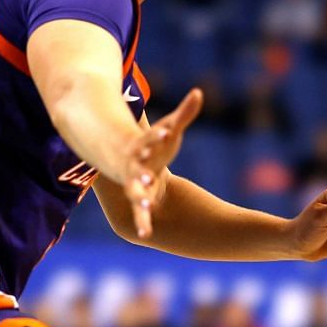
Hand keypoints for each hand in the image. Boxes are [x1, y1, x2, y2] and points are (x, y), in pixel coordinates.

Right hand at [101, 88, 202, 238]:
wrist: (128, 163)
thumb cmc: (155, 146)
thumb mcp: (170, 130)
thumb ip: (184, 114)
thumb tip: (199, 92)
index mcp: (144, 146)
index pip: (151, 140)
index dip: (157, 136)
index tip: (166, 132)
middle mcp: (136, 166)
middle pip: (138, 169)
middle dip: (142, 173)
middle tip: (148, 177)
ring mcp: (135, 184)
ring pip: (135, 194)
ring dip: (140, 201)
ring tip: (146, 208)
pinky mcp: (139, 200)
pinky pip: (140, 213)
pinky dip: (143, 223)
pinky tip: (145, 234)